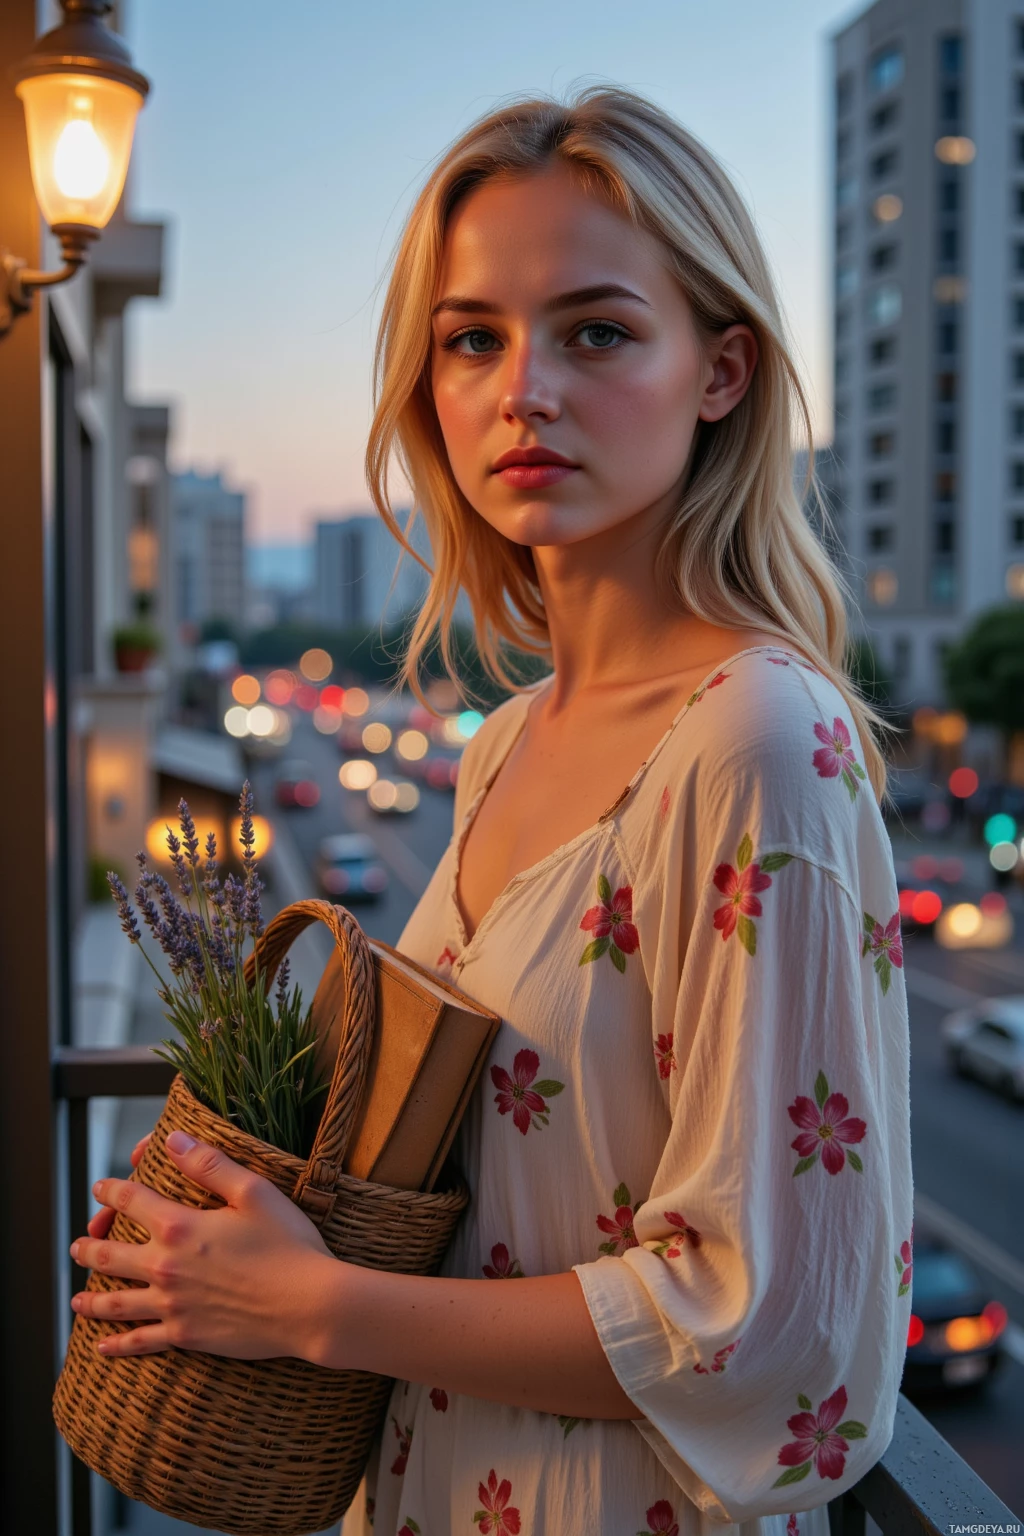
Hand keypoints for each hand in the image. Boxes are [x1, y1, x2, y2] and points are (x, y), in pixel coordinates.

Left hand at [70, 1131, 334, 1359]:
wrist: (309, 1305)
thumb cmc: (288, 1244)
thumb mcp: (254, 1192)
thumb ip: (210, 1164)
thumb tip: (174, 1138)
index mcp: (181, 1226)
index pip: (133, 1203)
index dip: (112, 1192)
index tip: (100, 1188)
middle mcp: (166, 1267)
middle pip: (112, 1257)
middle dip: (89, 1249)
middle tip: (76, 1247)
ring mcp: (173, 1305)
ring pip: (118, 1303)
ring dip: (92, 1299)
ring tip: (76, 1299)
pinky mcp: (186, 1335)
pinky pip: (141, 1341)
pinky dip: (118, 1345)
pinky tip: (101, 1347)